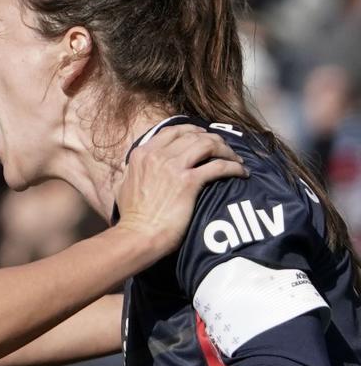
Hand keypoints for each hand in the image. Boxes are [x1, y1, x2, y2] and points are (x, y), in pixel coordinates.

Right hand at [115, 124, 245, 253]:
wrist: (138, 234)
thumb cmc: (132, 216)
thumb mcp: (123, 186)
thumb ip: (131, 172)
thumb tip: (131, 169)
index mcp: (142, 153)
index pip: (172, 131)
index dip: (192, 130)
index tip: (204, 135)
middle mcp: (158, 155)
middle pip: (193, 135)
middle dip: (213, 139)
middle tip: (224, 149)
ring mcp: (174, 166)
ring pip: (208, 145)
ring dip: (226, 150)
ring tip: (236, 159)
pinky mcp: (189, 182)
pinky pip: (218, 166)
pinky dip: (233, 167)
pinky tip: (242, 172)